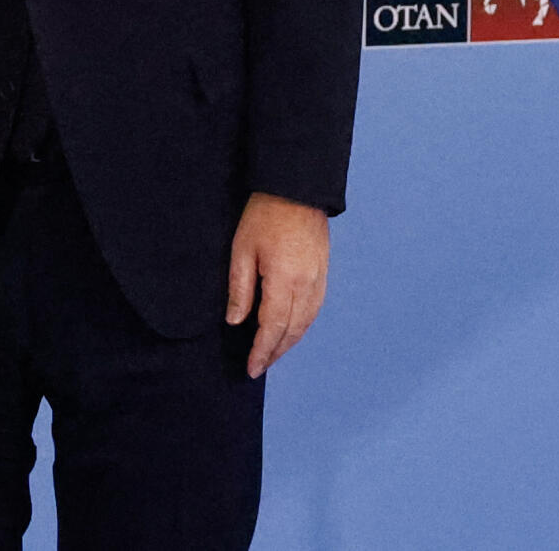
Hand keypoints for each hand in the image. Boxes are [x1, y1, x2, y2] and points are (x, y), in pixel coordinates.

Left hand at [226, 192, 329, 378]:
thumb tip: (235, 321)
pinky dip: (302, 326)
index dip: (262, 351)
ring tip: (272, 354)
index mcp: (284, 281)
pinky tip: (291, 330)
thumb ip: (240, 289)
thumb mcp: (241, 251)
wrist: (296, 190)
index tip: (252, 368)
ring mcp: (318, 280)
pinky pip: (314, 310)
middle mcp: (306, 286)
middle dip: (275, 352)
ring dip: (289, 342)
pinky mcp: (323, 273)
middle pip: (292, 330)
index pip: (272, 328)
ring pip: (306, 323)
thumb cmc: (263, 216)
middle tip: (259, 366)